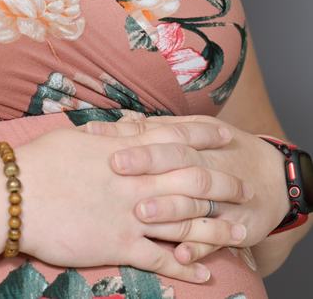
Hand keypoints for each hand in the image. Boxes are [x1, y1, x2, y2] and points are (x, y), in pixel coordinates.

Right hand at [15, 117, 245, 283]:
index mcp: (125, 151)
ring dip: (215, 227)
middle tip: (243, 186)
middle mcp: (136, 181)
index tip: (223, 136)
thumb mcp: (78, 138)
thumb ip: (109, 136)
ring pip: (186, 222)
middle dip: (221, 183)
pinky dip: (186, 267)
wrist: (16, 196)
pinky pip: (162, 258)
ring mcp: (131, 214)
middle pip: (191, 180)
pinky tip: (204, 273)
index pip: (173, 139)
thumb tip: (128, 127)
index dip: (201, 137)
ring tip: (238, 232)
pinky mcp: (120, 245)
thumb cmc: (41, 162)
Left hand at [86, 114, 290, 266]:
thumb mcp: (196, 131)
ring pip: (195, 201)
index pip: (163, 134)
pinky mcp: (235, 226)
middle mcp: (207, 165)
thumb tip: (120, 121)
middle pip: (177, 161)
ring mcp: (222, 197)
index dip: (134, 135)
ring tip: (141, 212)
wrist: (275, 177)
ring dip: (169, 208)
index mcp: (195, 141)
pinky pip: (216, 239)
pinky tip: (181, 256)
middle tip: (116, 166)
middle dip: (147, 163)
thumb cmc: (224, 151)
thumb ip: (158, 128)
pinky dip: (200, 248)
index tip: (102, 137)